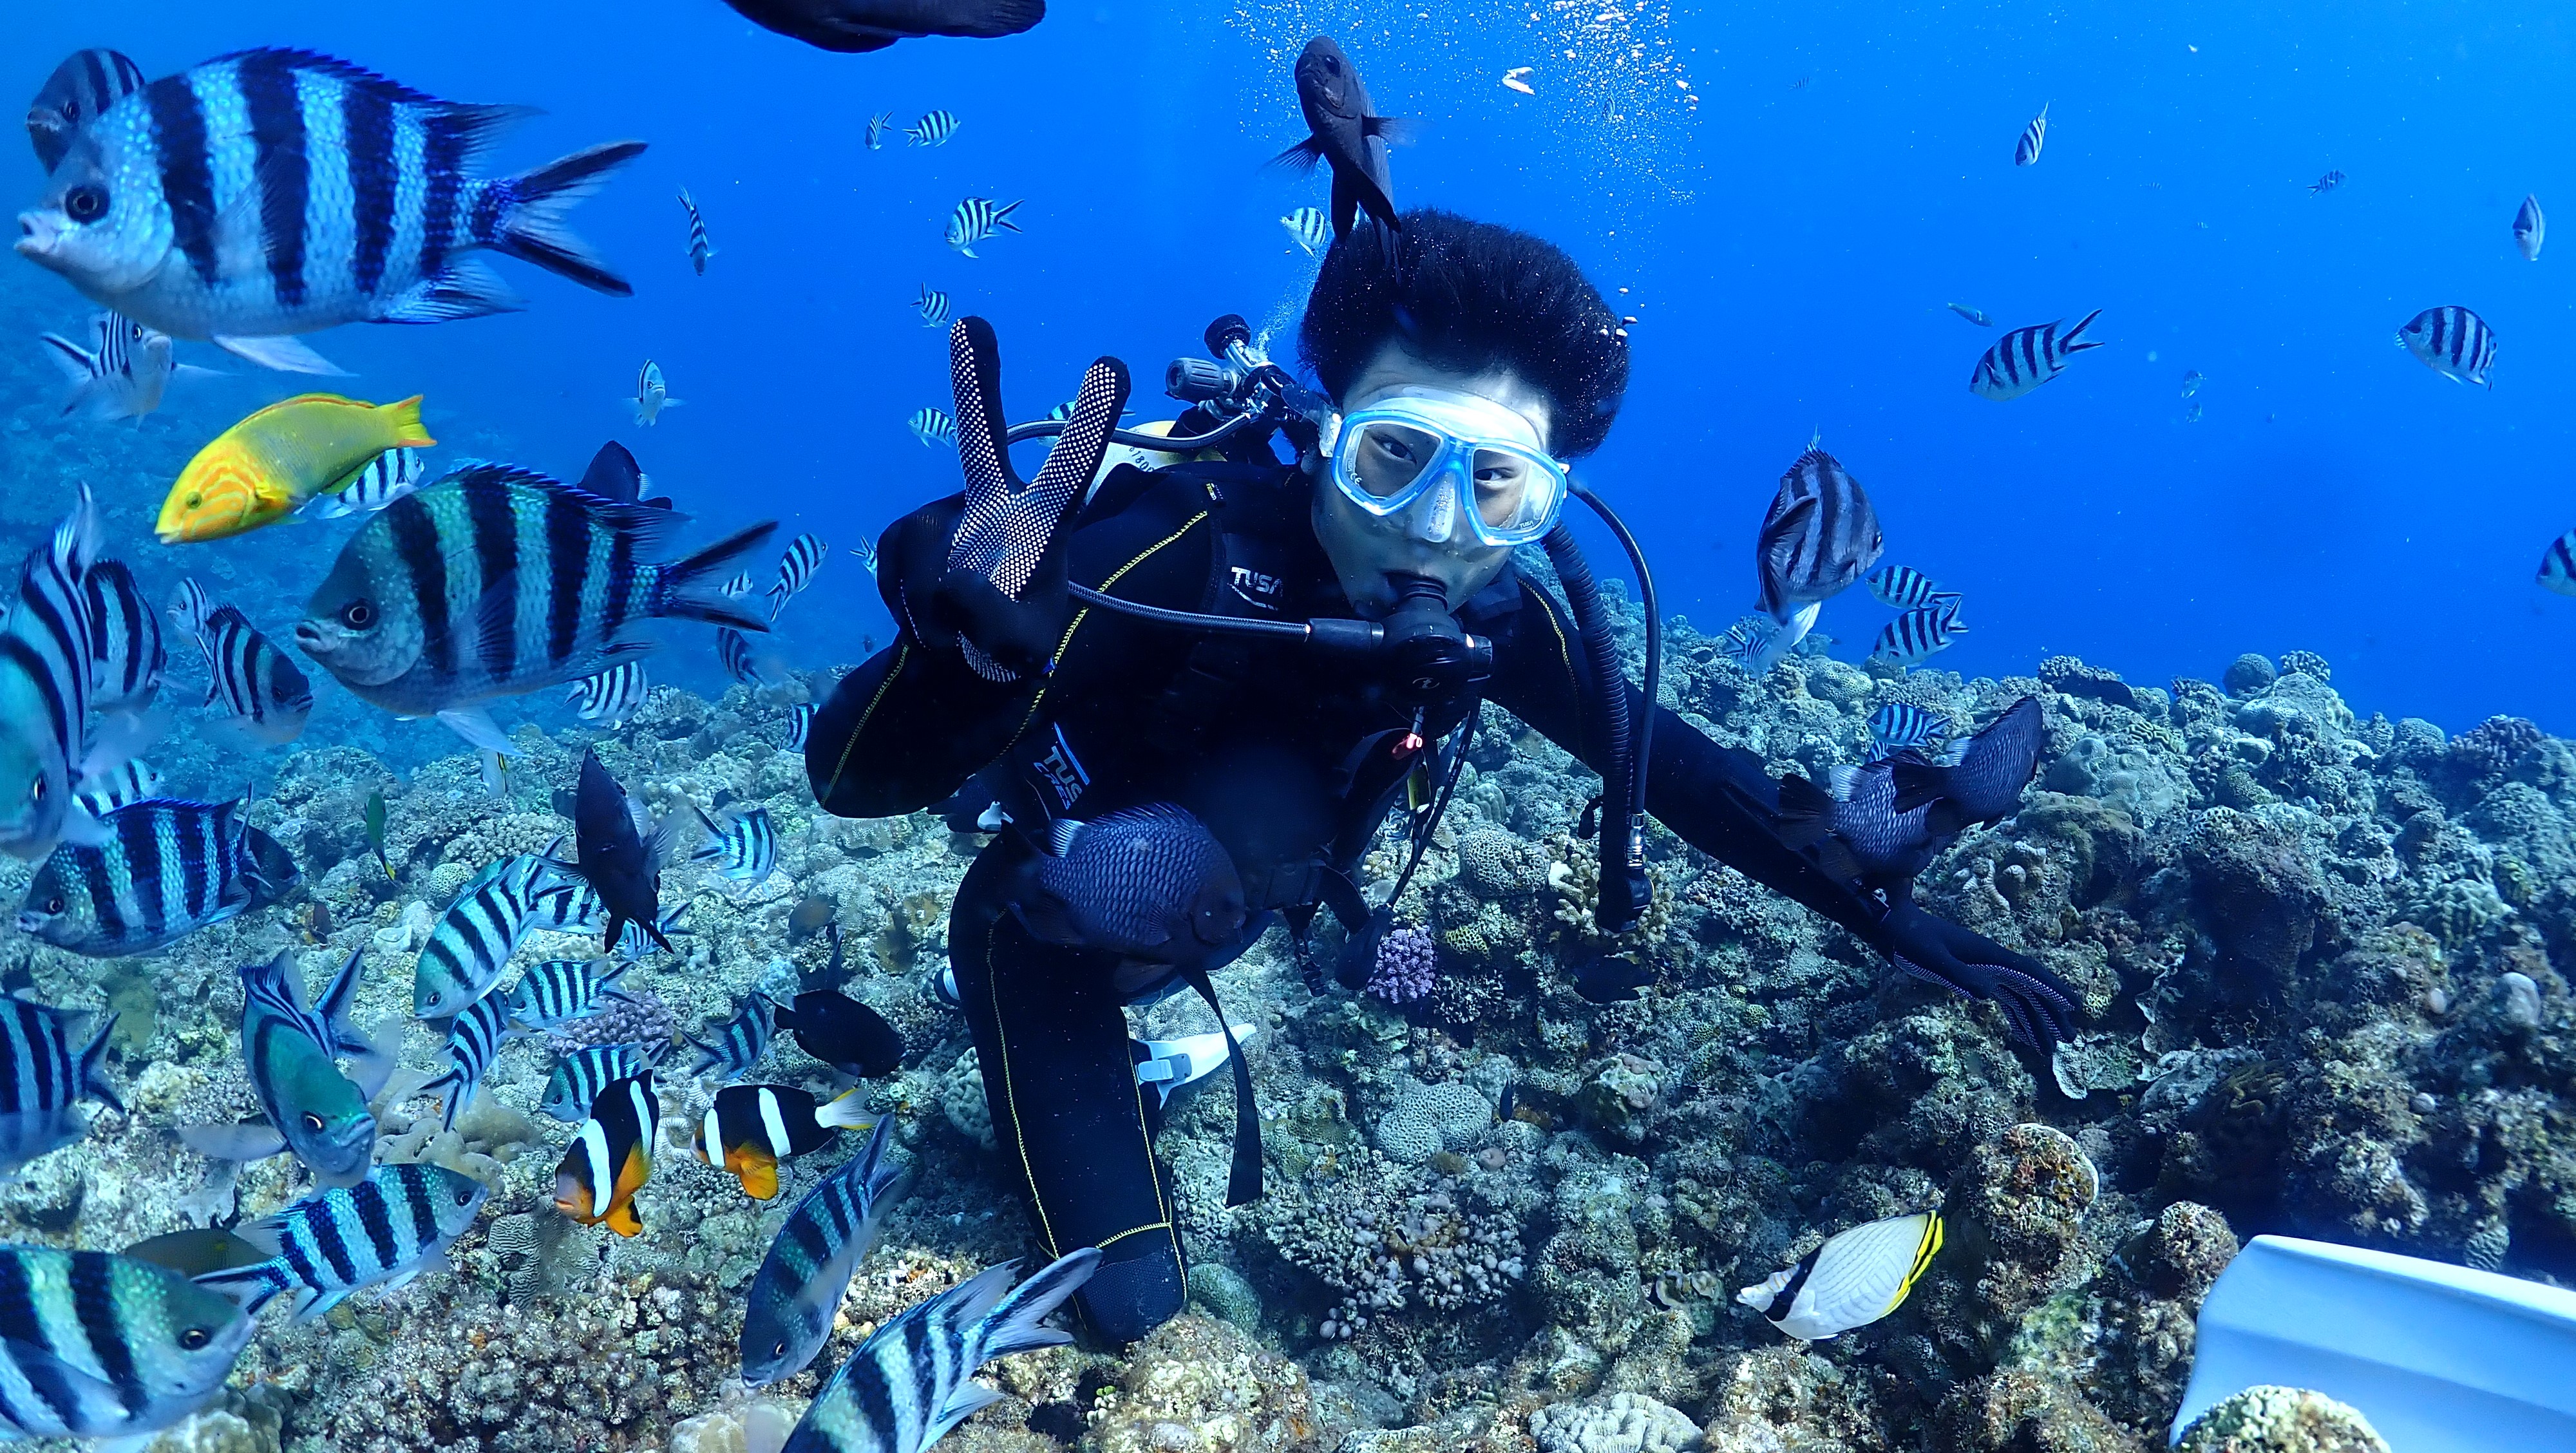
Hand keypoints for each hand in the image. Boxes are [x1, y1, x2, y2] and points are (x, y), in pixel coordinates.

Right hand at [883, 317, 1129, 681]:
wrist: (951, 675)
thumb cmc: (1004, 653)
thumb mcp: (1018, 653)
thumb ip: (995, 623)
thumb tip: (952, 580)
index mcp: (1044, 527)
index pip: (1072, 470)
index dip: (1089, 422)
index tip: (1111, 365)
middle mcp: (993, 506)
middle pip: (982, 438)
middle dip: (974, 382)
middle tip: (974, 323)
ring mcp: (944, 517)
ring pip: (925, 549)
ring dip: (931, 607)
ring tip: (953, 637)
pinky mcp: (905, 535)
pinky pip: (896, 565)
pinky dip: (906, 606)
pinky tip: (927, 623)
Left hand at [1879, 900, 2080, 1050]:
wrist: (1893, 926)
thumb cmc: (1911, 940)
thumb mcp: (1932, 960)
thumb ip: (1960, 976)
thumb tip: (1991, 995)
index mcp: (1988, 954)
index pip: (2029, 973)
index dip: (2053, 988)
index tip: (2075, 1005)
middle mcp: (1992, 961)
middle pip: (2030, 988)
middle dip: (2051, 1013)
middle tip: (2070, 1039)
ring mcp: (1984, 969)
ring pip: (2019, 997)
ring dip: (2035, 1020)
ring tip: (2050, 1048)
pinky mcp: (1973, 976)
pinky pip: (2003, 998)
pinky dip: (2015, 1017)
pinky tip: (2022, 1036)